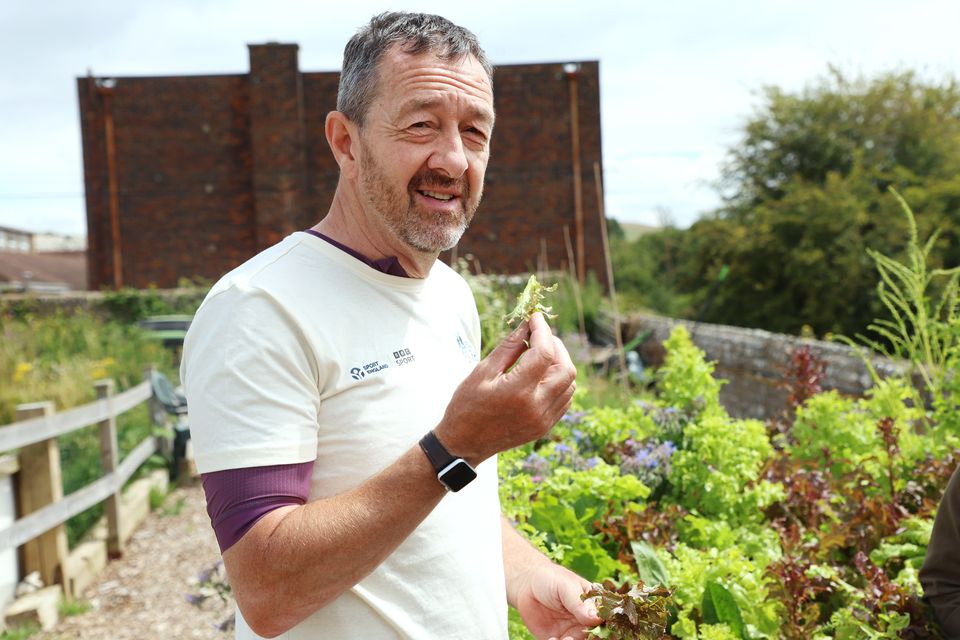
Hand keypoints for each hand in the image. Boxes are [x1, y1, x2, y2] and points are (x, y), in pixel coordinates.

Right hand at [435, 312, 576, 463]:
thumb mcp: (482, 371)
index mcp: (517, 392)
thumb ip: (509, 347)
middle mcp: (536, 408)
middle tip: (539, 335)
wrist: (464, 443)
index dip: (542, 331)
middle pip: (565, 368)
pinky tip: (543, 374)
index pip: (544, 353)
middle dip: (556, 345)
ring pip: (569, 384)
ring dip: (560, 363)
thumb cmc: (467, 405)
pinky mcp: (544, 426)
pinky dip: (560, 381)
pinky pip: (565, 399)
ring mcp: (543, 420)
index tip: (534, 318)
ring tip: (540, 354)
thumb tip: (526, 326)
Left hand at [514, 563, 601, 639]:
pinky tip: (552, 639)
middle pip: (596, 636)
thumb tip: (597, 618)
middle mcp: (585, 622)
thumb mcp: (566, 586)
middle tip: (574, 636)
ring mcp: (572, 632)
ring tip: (562, 639)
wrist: (525, 584)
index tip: (599, 632)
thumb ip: (579, 603)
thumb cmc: (550, 578)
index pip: (606, 620)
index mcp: (593, 606)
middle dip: (590, 639)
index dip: (607, 628)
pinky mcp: (557, 639)